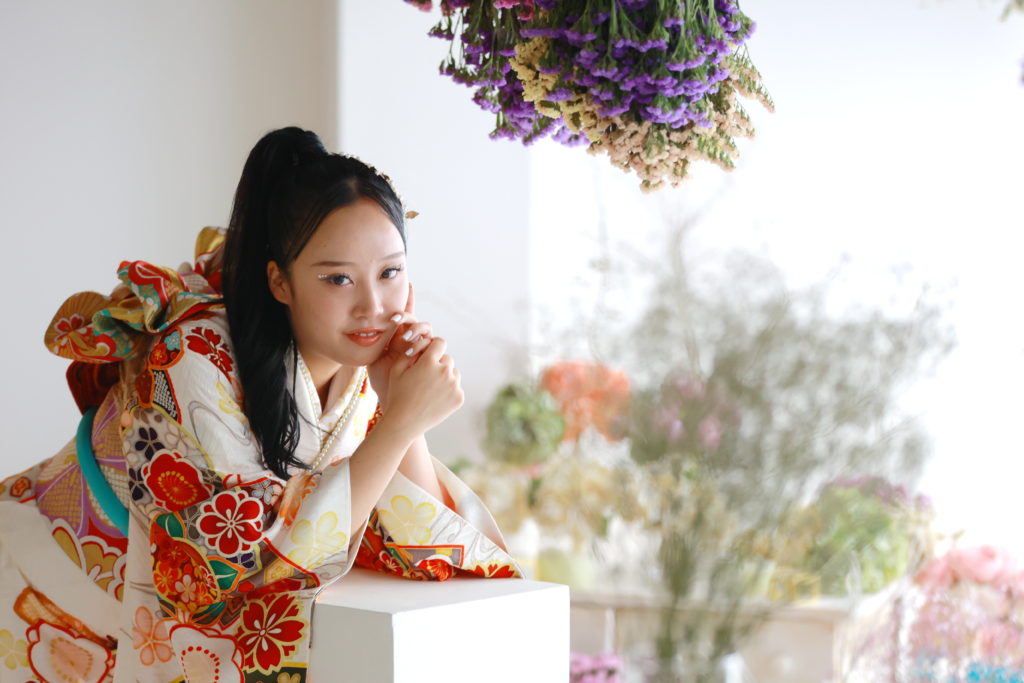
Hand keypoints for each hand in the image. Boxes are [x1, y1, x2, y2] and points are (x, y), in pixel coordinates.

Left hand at [367, 284, 432, 408]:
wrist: (394, 401)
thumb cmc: (382, 382)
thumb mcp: (375, 361)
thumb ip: (377, 343)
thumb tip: (373, 323)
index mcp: (400, 337)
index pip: (406, 316)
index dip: (409, 300)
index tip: (409, 286)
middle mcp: (415, 342)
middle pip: (419, 323)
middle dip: (410, 320)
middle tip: (397, 320)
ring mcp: (425, 351)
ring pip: (428, 333)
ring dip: (418, 331)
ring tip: (406, 338)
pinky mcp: (432, 361)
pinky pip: (434, 348)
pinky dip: (426, 346)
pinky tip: (416, 349)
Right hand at [384, 336, 462, 438]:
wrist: (404, 422)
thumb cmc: (397, 394)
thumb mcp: (397, 369)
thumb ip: (411, 351)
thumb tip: (424, 341)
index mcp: (429, 362)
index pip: (440, 343)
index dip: (434, 346)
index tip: (430, 352)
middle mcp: (445, 371)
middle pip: (447, 359)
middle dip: (438, 363)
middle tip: (426, 375)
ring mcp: (454, 385)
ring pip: (454, 373)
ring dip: (445, 376)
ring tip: (430, 388)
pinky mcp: (459, 398)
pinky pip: (456, 387)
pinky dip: (449, 390)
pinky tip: (435, 398)